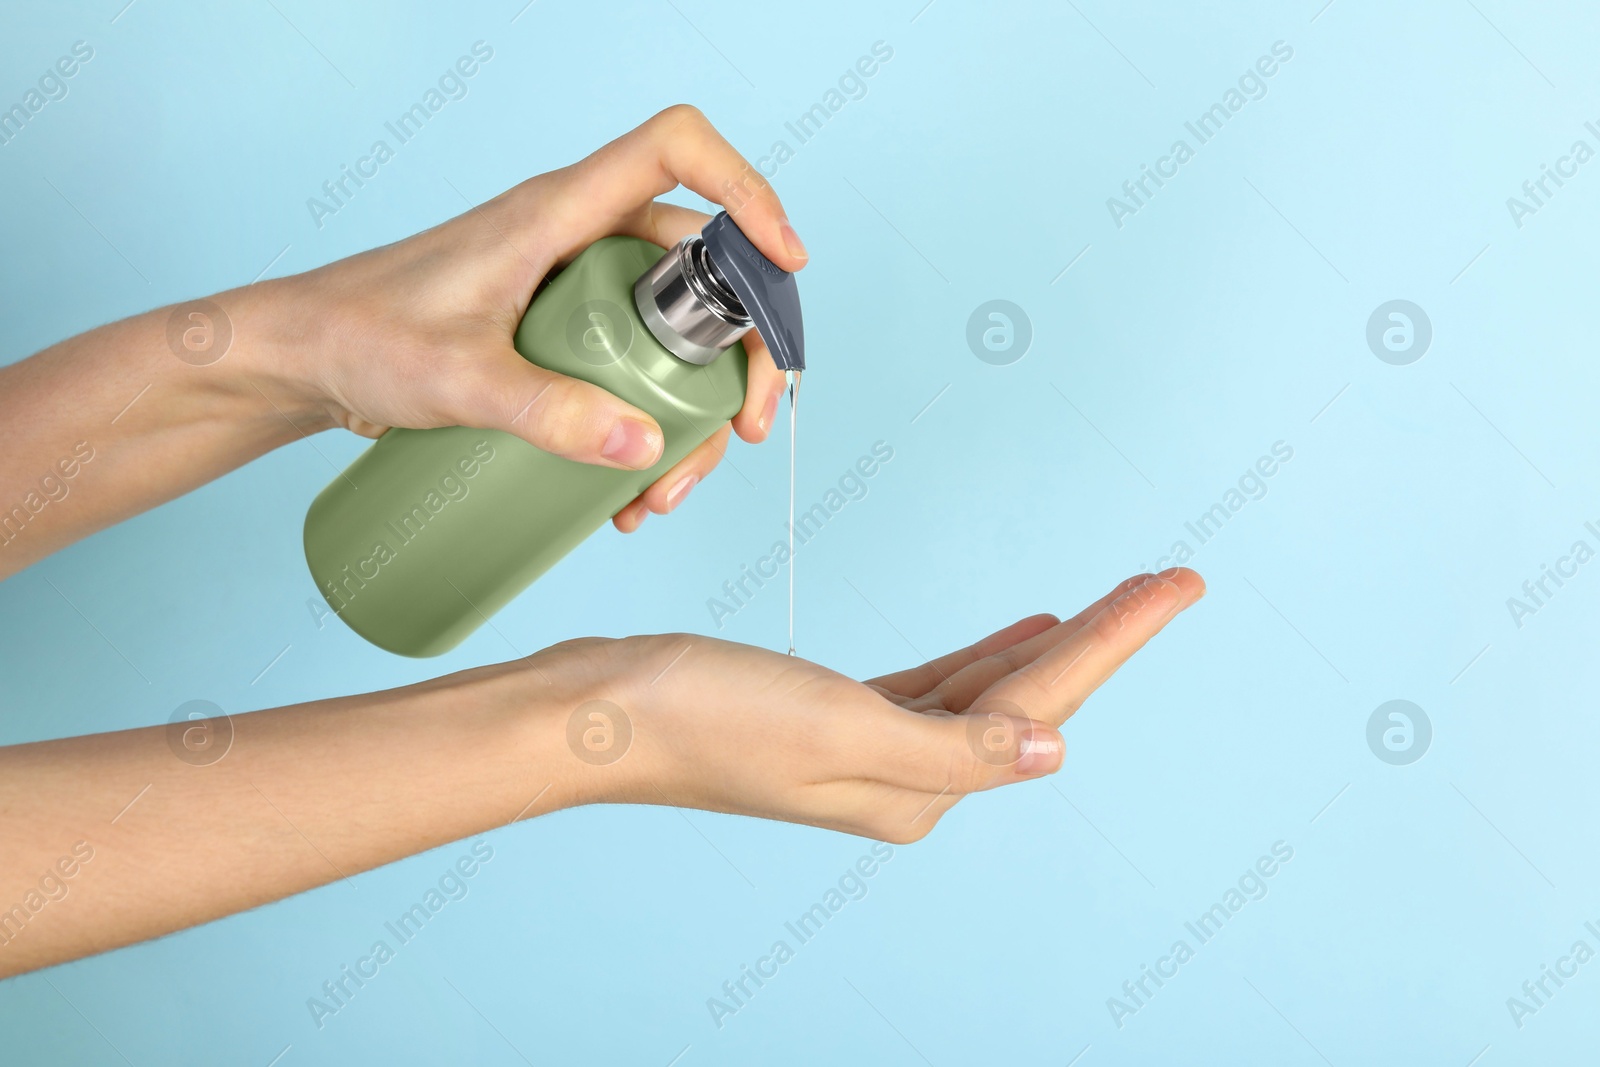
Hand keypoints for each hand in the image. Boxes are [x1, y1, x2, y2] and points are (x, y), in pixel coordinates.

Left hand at [248, 104, 806, 531]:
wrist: (301, 360)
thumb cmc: (359, 336)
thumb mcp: (458, 380)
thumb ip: (548, 414)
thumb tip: (646, 448)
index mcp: (557, 211)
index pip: (674, 150)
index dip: (746, 190)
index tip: (786, 263)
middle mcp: (576, 239)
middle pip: (701, 265)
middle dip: (740, 350)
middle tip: (742, 428)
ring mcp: (570, 289)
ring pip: (673, 331)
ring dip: (693, 410)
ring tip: (666, 490)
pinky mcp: (557, 336)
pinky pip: (633, 368)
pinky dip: (649, 425)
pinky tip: (629, 489)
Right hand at [539, 569, 1203, 840]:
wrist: (597, 715)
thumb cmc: (703, 718)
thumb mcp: (840, 729)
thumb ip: (954, 747)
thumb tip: (1050, 752)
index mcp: (918, 787)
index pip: (1042, 702)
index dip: (1115, 638)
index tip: (1177, 584)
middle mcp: (906, 776)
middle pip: (1030, 693)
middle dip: (1103, 634)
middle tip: (1168, 578)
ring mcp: (871, 746)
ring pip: (990, 685)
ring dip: (1052, 640)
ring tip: (1114, 598)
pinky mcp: (836, 715)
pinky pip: (939, 683)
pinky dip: (986, 654)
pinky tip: (1019, 631)